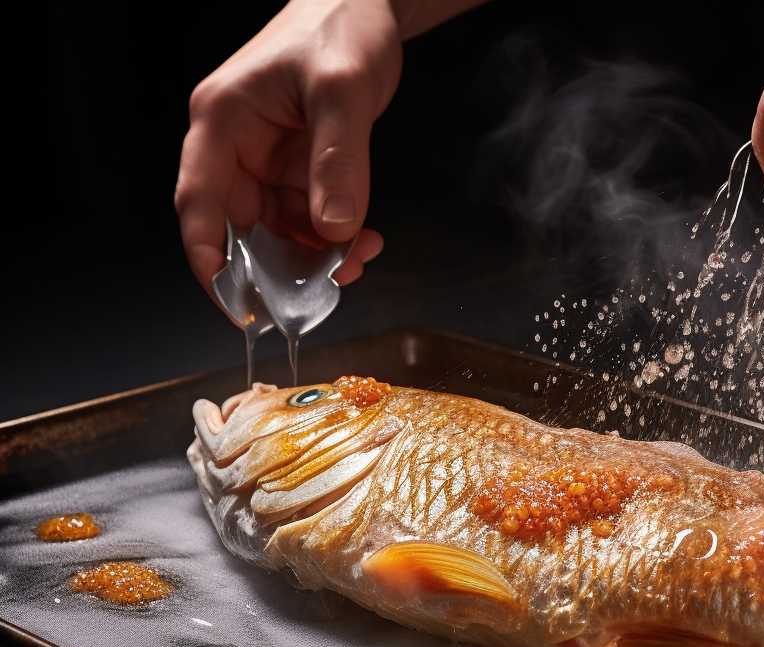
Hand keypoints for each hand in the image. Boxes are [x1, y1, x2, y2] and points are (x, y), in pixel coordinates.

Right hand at [174, 0, 402, 297]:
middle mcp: (236, 147)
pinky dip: (332, 238)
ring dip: (315, 255)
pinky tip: (362, 241)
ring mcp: (267, 161)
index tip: (234, 303)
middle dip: (281, 266)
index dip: (210, 259)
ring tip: (358, 257)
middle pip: (242, 229)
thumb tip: (335, 229)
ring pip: (279, 230)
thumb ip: (338, 162)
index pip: (200, 203)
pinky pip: (307, 218)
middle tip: (324, 289)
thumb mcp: (341, 91)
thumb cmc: (339, 28)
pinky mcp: (297, 169)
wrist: (367, 6)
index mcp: (222, 122)